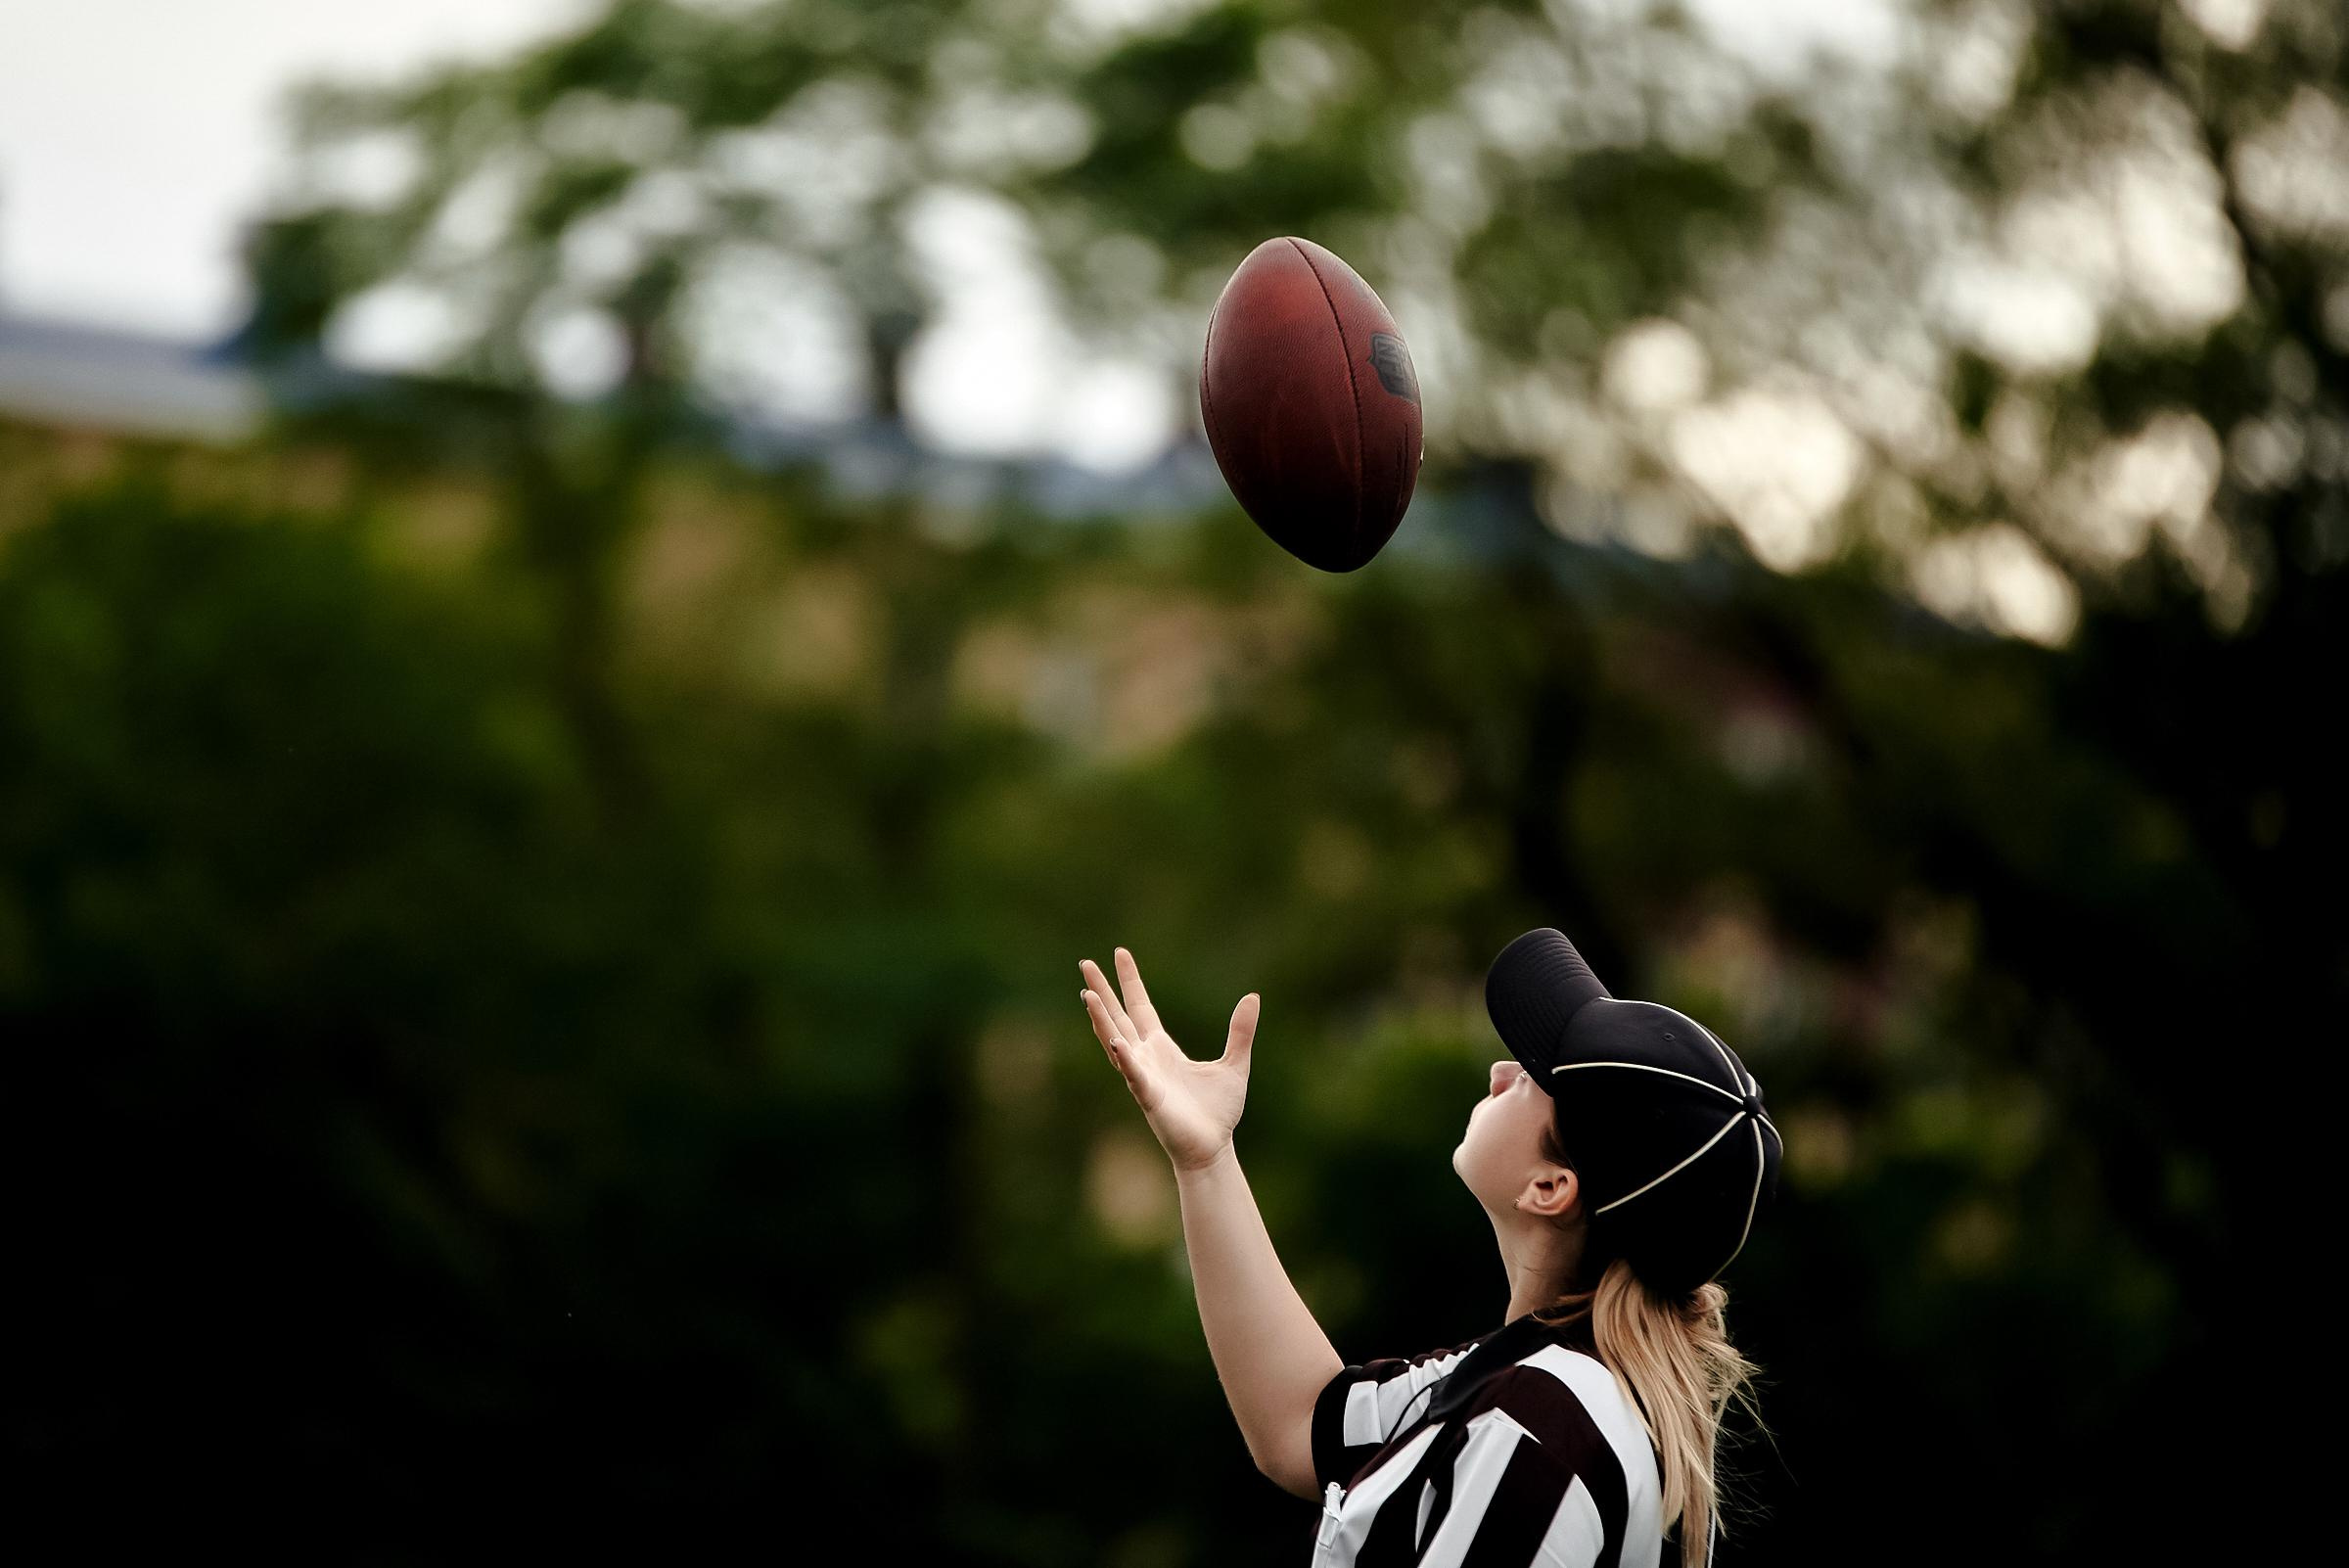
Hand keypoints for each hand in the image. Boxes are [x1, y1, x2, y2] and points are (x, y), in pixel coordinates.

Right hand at [1079, 947, 1259, 1174]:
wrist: (1213, 1148)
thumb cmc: (1219, 1112)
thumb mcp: (1235, 1064)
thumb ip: (1240, 1031)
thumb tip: (1253, 996)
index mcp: (1162, 1048)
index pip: (1140, 1007)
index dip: (1130, 981)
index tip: (1119, 953)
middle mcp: (1146, 1058)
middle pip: (1118, 1017)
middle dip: (1102, 991)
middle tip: (1085, 963)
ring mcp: (1143, 1076)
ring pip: (1115, 1041)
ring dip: (1101, 1019)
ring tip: (1088, 994)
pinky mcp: (1149, 1097)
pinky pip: (1134, 1075)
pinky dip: (1124, 1059)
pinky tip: (1116, 1041)